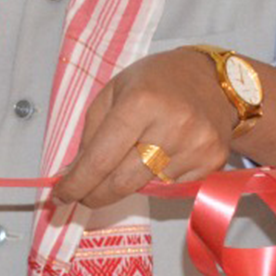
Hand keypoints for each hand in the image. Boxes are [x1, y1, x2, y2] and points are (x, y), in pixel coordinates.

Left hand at [53, 47, 233, 207]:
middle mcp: (172, 125)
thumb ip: (91, 134)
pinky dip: (156, 180)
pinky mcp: (212, 161)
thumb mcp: (114, 92)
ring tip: (128, 161)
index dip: (77, 183)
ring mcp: (196, 146)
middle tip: (83, 195)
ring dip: (127, 184)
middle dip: (95, 194)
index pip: (101, 158)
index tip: (60, 195)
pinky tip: (161, 157)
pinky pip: (172, 186)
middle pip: (122, 182)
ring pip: (146, 187)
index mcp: (141, 102)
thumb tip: (73, 174)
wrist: (215, 80)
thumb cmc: (156, 82)